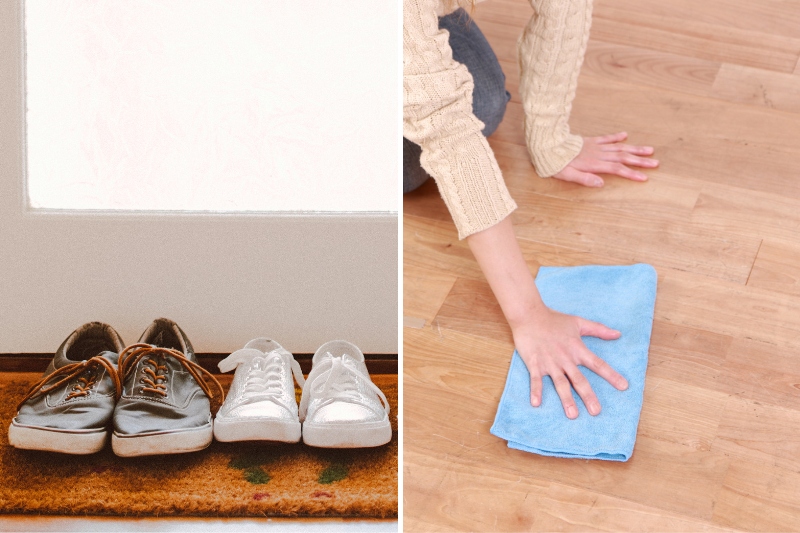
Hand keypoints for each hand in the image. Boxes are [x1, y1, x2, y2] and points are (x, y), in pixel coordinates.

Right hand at [511, 307, 628, 418]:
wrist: (529, 315)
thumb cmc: (554, 319)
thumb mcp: (578, 322)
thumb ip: (598, 329)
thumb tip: (618, 334)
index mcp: (577, 349)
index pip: (597, 364)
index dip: (611, 375)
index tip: (623, 386)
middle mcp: (565, 358)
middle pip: (579, 380)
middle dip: (588, 396)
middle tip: (596, 411)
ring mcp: (550, 362)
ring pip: (560, 383)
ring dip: (566, 399)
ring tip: (572, 415)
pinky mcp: (535, 363)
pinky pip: (536, 380)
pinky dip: (536, 391)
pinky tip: (536, 403)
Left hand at [552, 132, 657, 186]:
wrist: (548, 146)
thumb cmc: (556, 164)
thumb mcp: (568, 175)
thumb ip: (585, 179)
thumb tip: (601, 184)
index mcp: (594, 164)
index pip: (617, 169)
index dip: (631, 173)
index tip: (644, 177)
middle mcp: (598, 154)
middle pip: (623, 157)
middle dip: (640, 161)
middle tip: (656, 163)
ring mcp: (595, 146)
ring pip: (619, 147)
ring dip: (634, 149)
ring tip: (650, 150)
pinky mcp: (590, 140)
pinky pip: (606, 138)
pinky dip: (616, 136)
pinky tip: (625, 135)